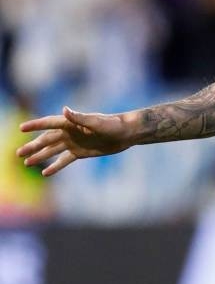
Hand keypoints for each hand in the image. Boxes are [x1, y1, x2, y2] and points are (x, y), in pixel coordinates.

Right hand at [16, 107, 132, 176]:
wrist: (127, 133)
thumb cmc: (113, 125)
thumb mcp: (96, 122)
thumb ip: (79, 118)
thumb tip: (64, 110)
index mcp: (71, 123)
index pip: (49, 123)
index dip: (35, 125)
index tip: (21, 128)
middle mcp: (70, 132)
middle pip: (46, 139)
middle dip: (32, 146)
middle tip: (17, 153)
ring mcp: (74, 143)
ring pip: (52, 150)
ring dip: (40, 156)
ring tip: (26, 163)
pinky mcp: (81, 152)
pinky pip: (64, 160)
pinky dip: (55, 166)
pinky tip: (45, 173)